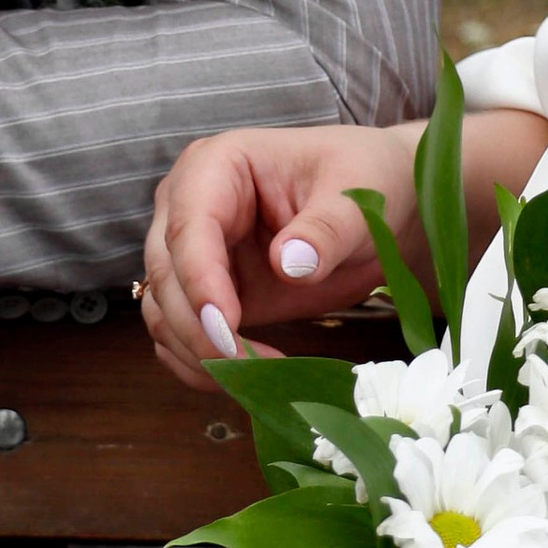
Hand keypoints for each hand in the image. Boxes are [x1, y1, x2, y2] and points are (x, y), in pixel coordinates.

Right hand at [139, 121, 424, 389]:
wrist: (382, 207)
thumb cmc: (367, 182)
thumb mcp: (358, 198)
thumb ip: (326, 228)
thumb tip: (288, 264)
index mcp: (216, 166)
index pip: (190, 225)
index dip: (201, 280)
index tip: (227, 326)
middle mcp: (188, 206)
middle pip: (166, 273)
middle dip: (198, 327)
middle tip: (246, 367)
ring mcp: (193, 253)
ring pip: (164, 310)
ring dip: (197, 352)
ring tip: (256, 377)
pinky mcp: (207, 294)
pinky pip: (181, 335)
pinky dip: (202, 364)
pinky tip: (245, 381)